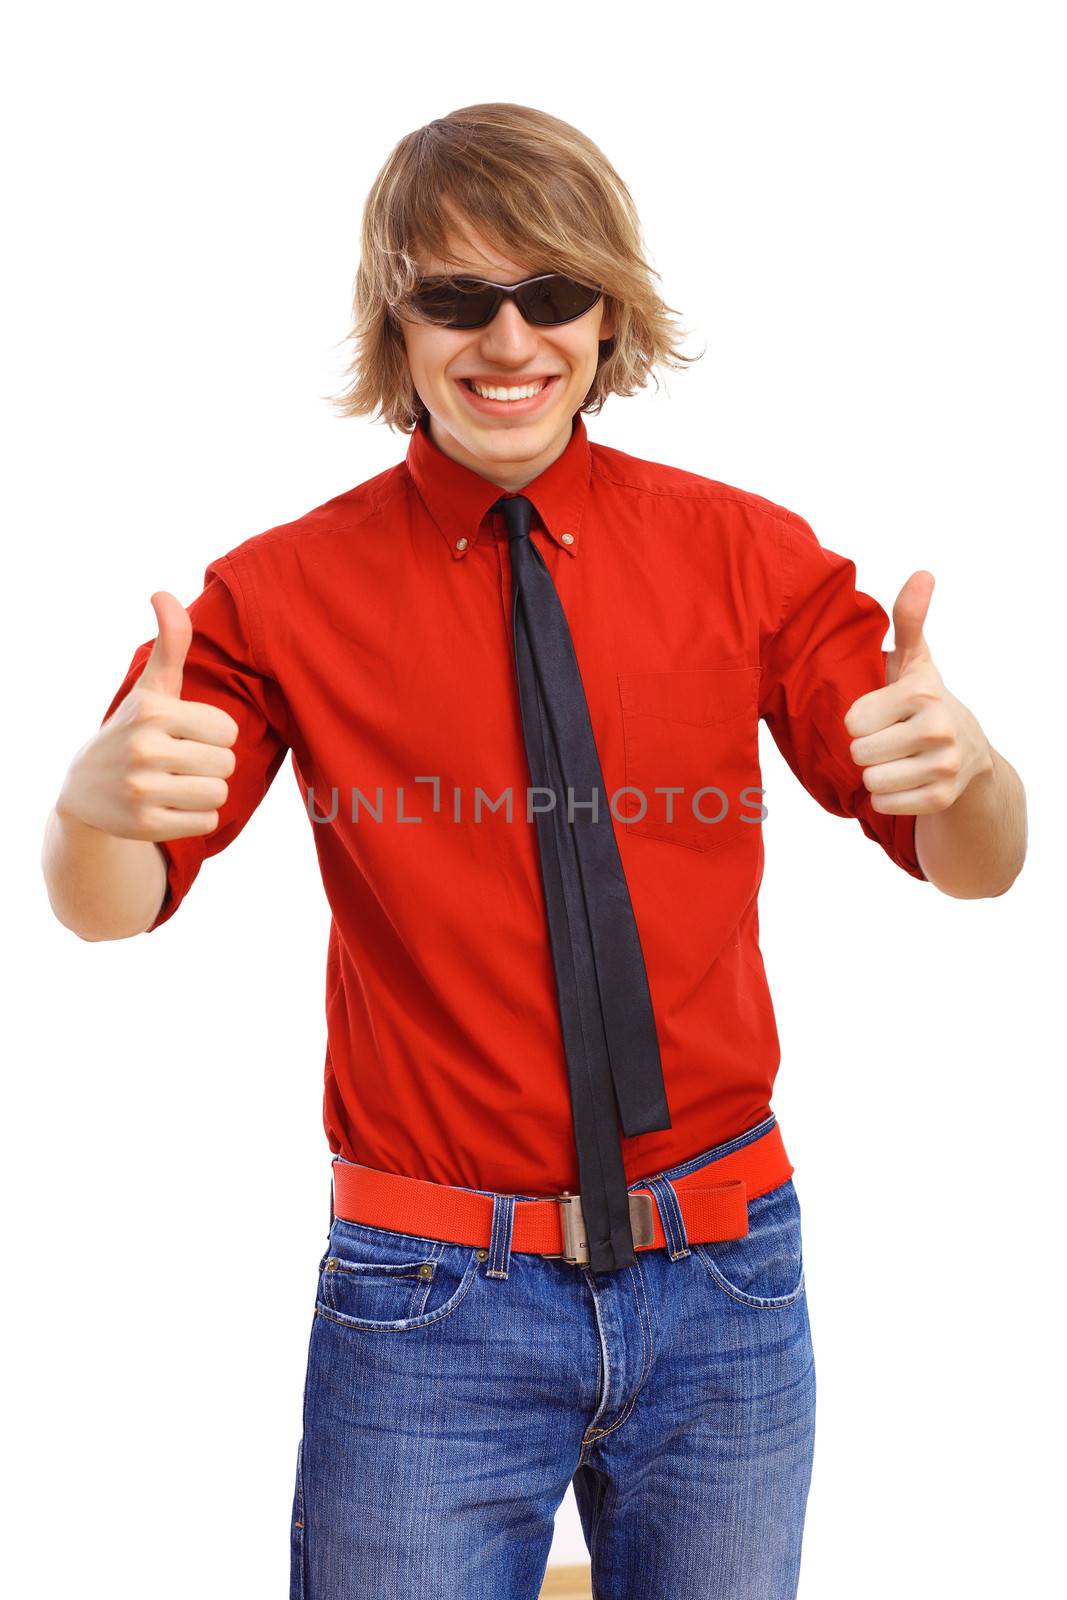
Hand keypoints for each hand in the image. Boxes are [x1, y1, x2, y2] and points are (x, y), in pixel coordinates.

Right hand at [56, 591, 239, 840]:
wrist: (85, 790)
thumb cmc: (135, 731)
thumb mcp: (152, 688)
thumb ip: (171, 643)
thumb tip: (162, 592)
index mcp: (153, 711)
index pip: (228, 730)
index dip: (213, 734)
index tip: (184, 735)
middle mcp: (143, 749)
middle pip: (227, 764)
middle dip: (210, 765)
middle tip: (178, 763)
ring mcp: (141, 790)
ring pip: (219, 794)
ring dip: (204, 792)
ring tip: (174, 784)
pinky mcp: (144, 825)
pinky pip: (206, 822)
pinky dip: (195, 818)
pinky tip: (167, 807)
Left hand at [843, 572, 992, 814]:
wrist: (970, 754)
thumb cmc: (924, 702)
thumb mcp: (915, 661)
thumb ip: (909, 619)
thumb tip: (923, 574)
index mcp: (922, 693)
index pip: (852, 721)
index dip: (861, 719)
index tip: (883, 713)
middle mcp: (938, 729)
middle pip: (859, 753)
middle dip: (867, 747)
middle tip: (890, 738)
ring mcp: (943, 766)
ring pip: (870, 781)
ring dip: (876, 773)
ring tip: (898, 758)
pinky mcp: (940, 799)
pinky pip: (883, 804)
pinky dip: (888, 797)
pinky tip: (907, 779)